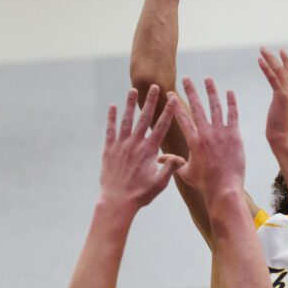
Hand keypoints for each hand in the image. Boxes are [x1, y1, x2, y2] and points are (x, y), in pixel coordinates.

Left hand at [99, 86, 179, 213]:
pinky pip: (110, 130)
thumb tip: (178, 156)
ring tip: (133, 90)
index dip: (168, 111)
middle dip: (150, 101)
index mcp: (149, 151)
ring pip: (126, 120)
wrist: (117, 201)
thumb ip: (169, 168)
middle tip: (154, 86)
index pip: (161, 127)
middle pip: (144, 118)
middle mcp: (135, 145)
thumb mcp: (160, 184)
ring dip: (130, 104)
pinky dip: (112, 118)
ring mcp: (121, 146)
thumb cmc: (140, 195)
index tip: (172, 98)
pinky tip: (113, 107)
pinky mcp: (109, 150)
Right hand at [163, 77, 244, 199]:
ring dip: (211, 92)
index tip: (170, 93)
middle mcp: (205, 133)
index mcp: (193, 141)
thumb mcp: (185, 173)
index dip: (175, 105)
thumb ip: (174, 162)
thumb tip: (159, 159)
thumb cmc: (204, 183)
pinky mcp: (234, 136)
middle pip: (197, 107)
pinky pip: (232, 115)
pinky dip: (231, 103)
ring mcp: (220, 133)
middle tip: (186, 78)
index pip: (182, 118)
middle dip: (190, 91)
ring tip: (208, 79)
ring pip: (215, 107)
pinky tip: (229, 92)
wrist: (224, 189)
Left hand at [258, 47, 287, 147]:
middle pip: (286, 69)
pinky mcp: (282, 96)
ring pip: (279, 71)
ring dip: (269, 58)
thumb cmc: (281, 130)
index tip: (280, 53)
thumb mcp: (285, 112)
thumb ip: (285, 102)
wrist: (283, 139)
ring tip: (261, 49)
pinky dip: (266, 68)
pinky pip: (273, 78)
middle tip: (265, 47)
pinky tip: (259, 60)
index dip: (286, 62)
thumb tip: (282, 100)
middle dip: (275, 57)